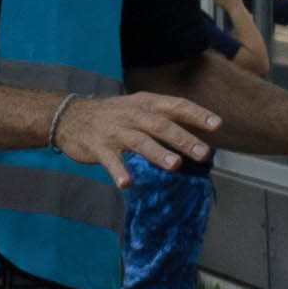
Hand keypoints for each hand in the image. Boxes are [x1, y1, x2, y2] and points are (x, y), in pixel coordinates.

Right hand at [53, 91, 216, 181]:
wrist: (69, 116)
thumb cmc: (113, 115)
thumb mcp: (140, 108)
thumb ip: (168, 117)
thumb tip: (203, 129)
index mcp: (145, 104)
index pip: (176, 106)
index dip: (197, 115)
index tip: (218, 125)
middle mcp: (132, 115)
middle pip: (161, 125)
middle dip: (183, 139)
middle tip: (203, 153)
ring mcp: (114, 131)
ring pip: (139, 141)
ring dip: (157, 153)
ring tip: (175, 166)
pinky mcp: (97, 147)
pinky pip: (110, 160)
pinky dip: (118, 171)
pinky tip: (126, 184)